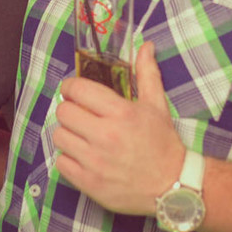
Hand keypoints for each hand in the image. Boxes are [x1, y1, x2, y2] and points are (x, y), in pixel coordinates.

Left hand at [54, 42, 184, 215]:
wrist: (172, 186)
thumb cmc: (162, 143)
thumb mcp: (157, 105)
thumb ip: (146, 73)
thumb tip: (145, 45)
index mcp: (121, 113)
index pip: (78, 90)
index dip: (71, 87)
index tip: (74, 91)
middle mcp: (105, 136)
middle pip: (63, 112)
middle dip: (69, 109)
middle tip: (80, 113)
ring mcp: (95, 162)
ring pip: (59, 136)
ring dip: (68, 133)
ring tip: (82, 135)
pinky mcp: (89, 183)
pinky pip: (61, 162)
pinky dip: (68, 158)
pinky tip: (83, 155)